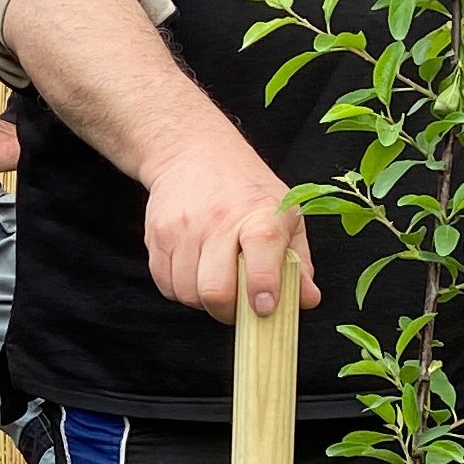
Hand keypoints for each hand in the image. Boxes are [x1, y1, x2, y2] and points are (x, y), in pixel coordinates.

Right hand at [139, 138, 320, 321]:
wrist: (192, 152)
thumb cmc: (245, 188)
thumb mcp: (285, 213)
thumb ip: (298, 261)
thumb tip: (307, 299)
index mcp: (259, 214)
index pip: (261, 251)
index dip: (263, 285)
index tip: (264, 307)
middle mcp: (218, 220)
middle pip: (215, 289)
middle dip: (228, 311)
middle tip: (237, 306)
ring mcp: (182, 228)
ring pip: (187, 293)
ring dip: (203, 300)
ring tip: (215, 281)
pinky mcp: (156, 234)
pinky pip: (165, 285)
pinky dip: (181, 290)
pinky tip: (194, 272)